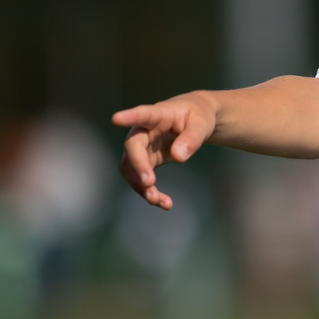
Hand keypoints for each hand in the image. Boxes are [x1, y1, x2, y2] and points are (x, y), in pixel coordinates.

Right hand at [112, 92, 216, 209]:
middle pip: (133, 147)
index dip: (129, 117)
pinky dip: (149, 192)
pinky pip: (141, 178)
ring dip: (141, 186)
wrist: (195, 121)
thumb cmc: (199, 116)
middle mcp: (144, 130)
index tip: (116, 118)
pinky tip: (164, 204)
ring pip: (131, 167)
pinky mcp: (146, 160)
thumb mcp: (203, 124)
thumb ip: (192, 139)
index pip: (143, 114)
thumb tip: (178, 157)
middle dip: (138, 166)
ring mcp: (142, 146)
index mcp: (159, 114)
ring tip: (158, 201)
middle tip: (149, 183)